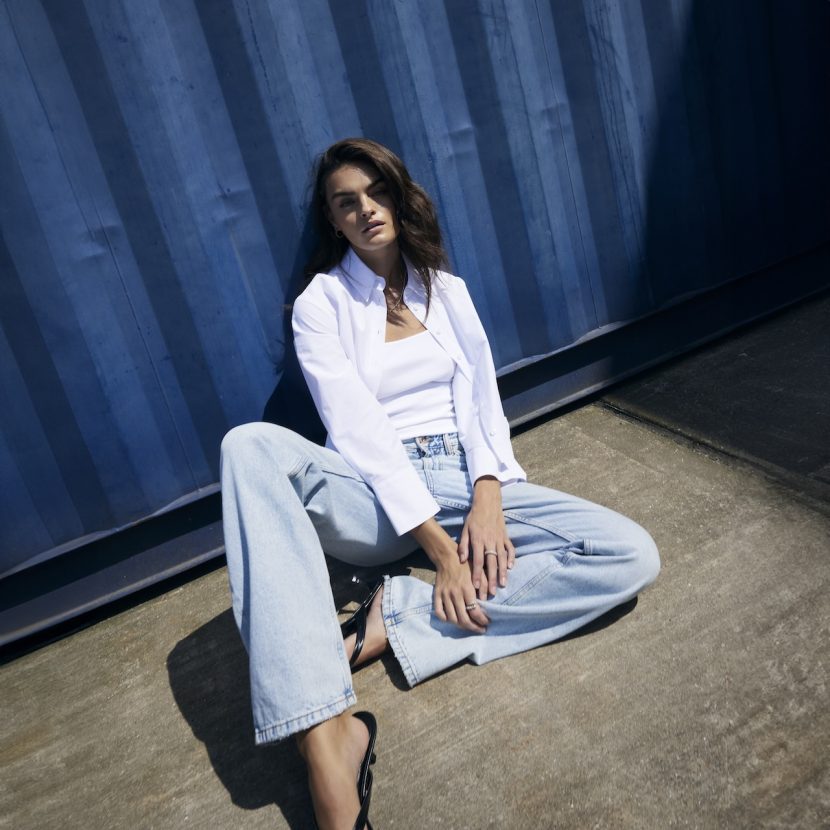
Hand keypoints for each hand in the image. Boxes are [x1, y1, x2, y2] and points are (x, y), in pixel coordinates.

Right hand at [434, 556, 490, 632]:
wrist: (447, 557)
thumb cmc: (466, 565)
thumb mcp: (479, 572)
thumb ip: (485, 585)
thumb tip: (490, 599)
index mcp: (467, 589)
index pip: (475, 611)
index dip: (482, 620)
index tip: (487, 623)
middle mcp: (455, 594)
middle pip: (464, 619)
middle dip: (474, 628)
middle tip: (480, 629)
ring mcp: (445, 596)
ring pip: (452, 619)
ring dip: (462, 626)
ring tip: (469, 626)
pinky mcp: (437, 595)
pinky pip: (439, 613)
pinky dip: (446, 620)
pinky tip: (454, 620)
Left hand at [458, 477, 515, 600]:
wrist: (488, 503)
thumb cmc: (474, 517)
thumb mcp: (465, 530)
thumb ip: (464, 545)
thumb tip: (462, 560)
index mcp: (479, 540)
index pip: (478, 561)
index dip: (477, 575)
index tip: (476, 587)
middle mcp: (490, 542)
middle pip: (491, 564)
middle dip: (491, 579)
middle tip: (491, 593)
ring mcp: (500, 539)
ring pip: (502, 559)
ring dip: (502, 572)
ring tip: (502, 584)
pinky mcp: (506, 536)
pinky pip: (510, 549)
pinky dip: (511, 558)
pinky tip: (511, 568)